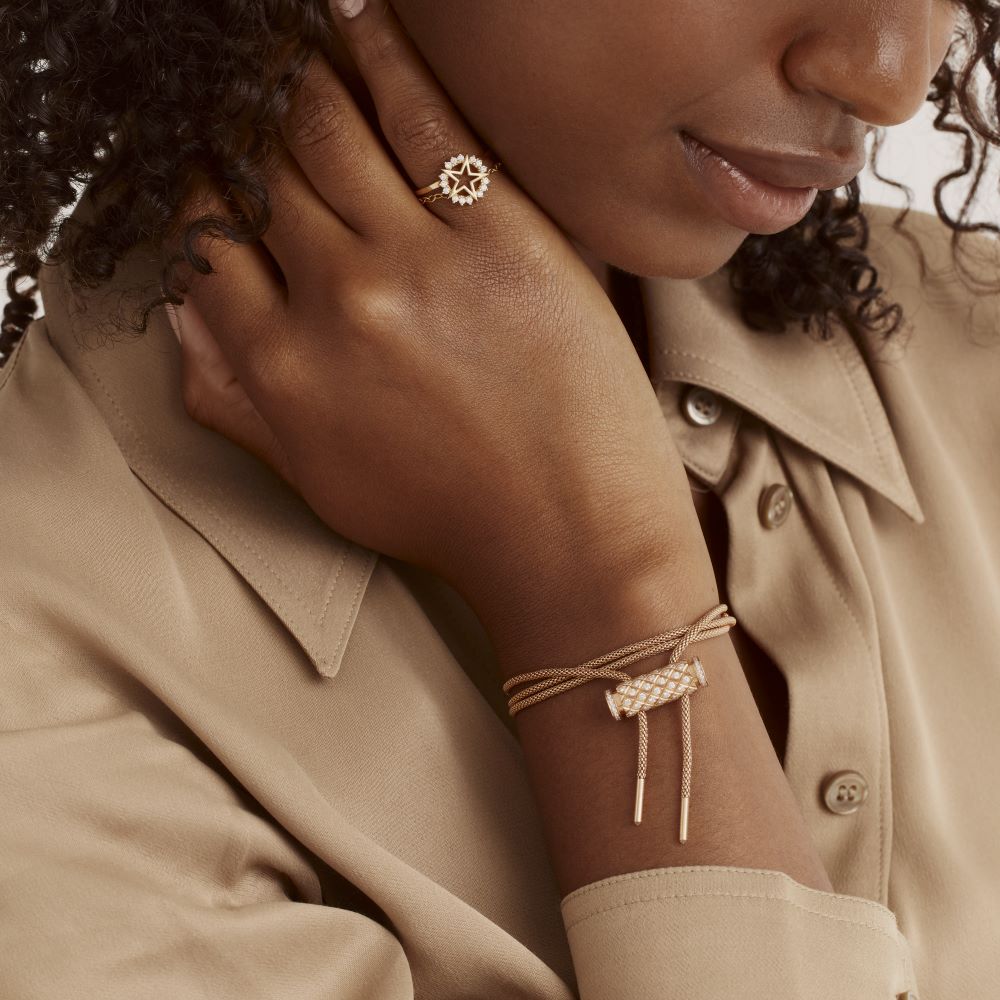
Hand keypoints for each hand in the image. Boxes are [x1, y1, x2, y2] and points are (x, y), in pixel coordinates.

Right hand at [168, 0, 696, 645]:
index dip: (202, 191)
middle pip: (259, 175)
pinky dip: (381, 55)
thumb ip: (235, 399)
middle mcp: (335, 303)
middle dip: (243, 125)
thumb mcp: (316, 479)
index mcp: (281, 368)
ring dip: (294, 76)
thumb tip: (183, 315)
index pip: (206, 242)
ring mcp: (417, 263)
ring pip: (324, 129)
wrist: (570, 536)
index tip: (215, 166)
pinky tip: (356, 18)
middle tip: (248, 91)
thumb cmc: (450, 516)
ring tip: (288, 43)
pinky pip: (425, 119)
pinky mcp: (502, 236)